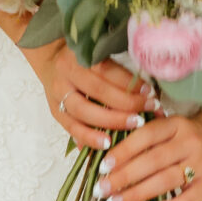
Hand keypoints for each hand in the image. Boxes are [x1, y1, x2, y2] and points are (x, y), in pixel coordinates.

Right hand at [31, 46, 152, 149]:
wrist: (50, 61)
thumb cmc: (82, 60)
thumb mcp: (97, 56)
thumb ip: (118, 71)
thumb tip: (149, 91)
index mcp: (79, 56)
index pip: (107, 70)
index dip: (130, 83)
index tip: (150, 93)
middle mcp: (66, 74)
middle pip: (97, 91)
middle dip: (125, 104)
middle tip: (147, 111)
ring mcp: (58, 94)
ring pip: (84, 112)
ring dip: (111, 122)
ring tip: (133, 127)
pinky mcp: (55, 112)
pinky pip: (71, 128)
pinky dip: (89, 138)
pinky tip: (106, 144)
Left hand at [98, 92, 201, 200]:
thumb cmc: (189, 137)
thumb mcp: (172, 128)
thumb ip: (147, 137)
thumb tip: (108, 155)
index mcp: (176, 125)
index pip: (146, 136)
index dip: (123, 151)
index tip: (103, 166)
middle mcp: (189, 142)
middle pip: (152, 161)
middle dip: (123, 176)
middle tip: (101, 189)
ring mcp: (200, 165)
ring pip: (164, 181)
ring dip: (136, 194)